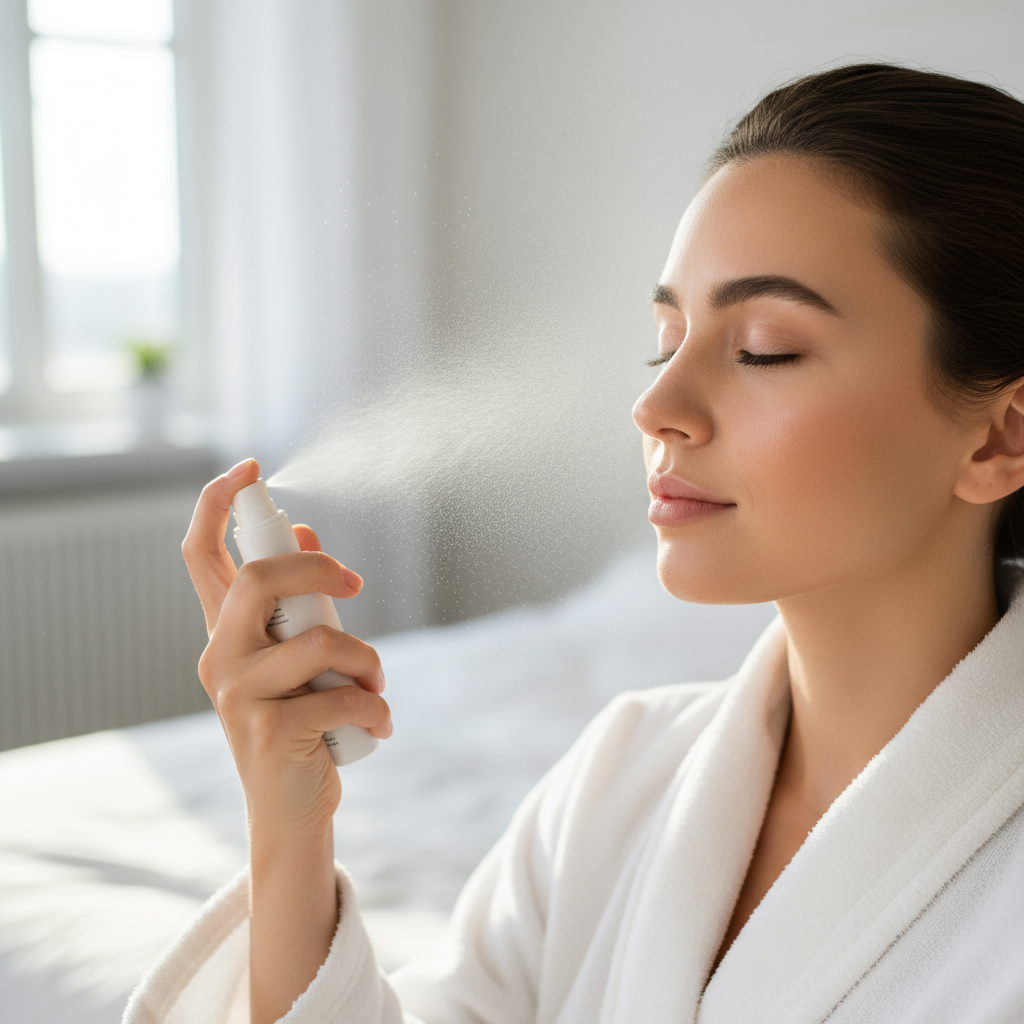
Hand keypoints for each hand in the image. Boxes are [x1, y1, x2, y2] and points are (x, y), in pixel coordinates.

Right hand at [181, 457, 391, 833]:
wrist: (290, 810)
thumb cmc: (300, 723)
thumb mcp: (295, 658)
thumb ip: (296, 603)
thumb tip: (309, 535)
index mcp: (224, 632)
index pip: (200, 555)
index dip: (217, 504)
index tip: (250, 468)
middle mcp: (220, 657)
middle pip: (258, 579)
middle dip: (319, 569)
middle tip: (353, 585)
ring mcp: (238, 697)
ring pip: (319, 640)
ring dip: (367, 660)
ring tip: (376, 685)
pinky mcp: (269, 733)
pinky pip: (343, 695)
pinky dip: (376, 707)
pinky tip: (378, 724)